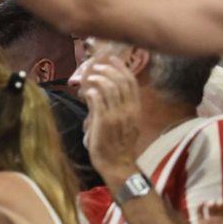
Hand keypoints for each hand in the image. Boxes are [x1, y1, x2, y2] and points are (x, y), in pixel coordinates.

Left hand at [81, 55, 142, 183]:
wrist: (117, 164)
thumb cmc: (118, 145)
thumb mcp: (125, 123)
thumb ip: (117, 107)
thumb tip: (102, 92)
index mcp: (135, 109)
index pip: (131, 82)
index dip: (122, 67)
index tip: (113, 59)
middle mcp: (128, 109)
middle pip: (121, 81)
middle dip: (108, 69)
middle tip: (98, 66)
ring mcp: (116, 115)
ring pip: (109, 88)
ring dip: (98, 78)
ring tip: (90, 76)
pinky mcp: (104, 121)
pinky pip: (98, 100)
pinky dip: (92, 91)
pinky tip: (87, 91)